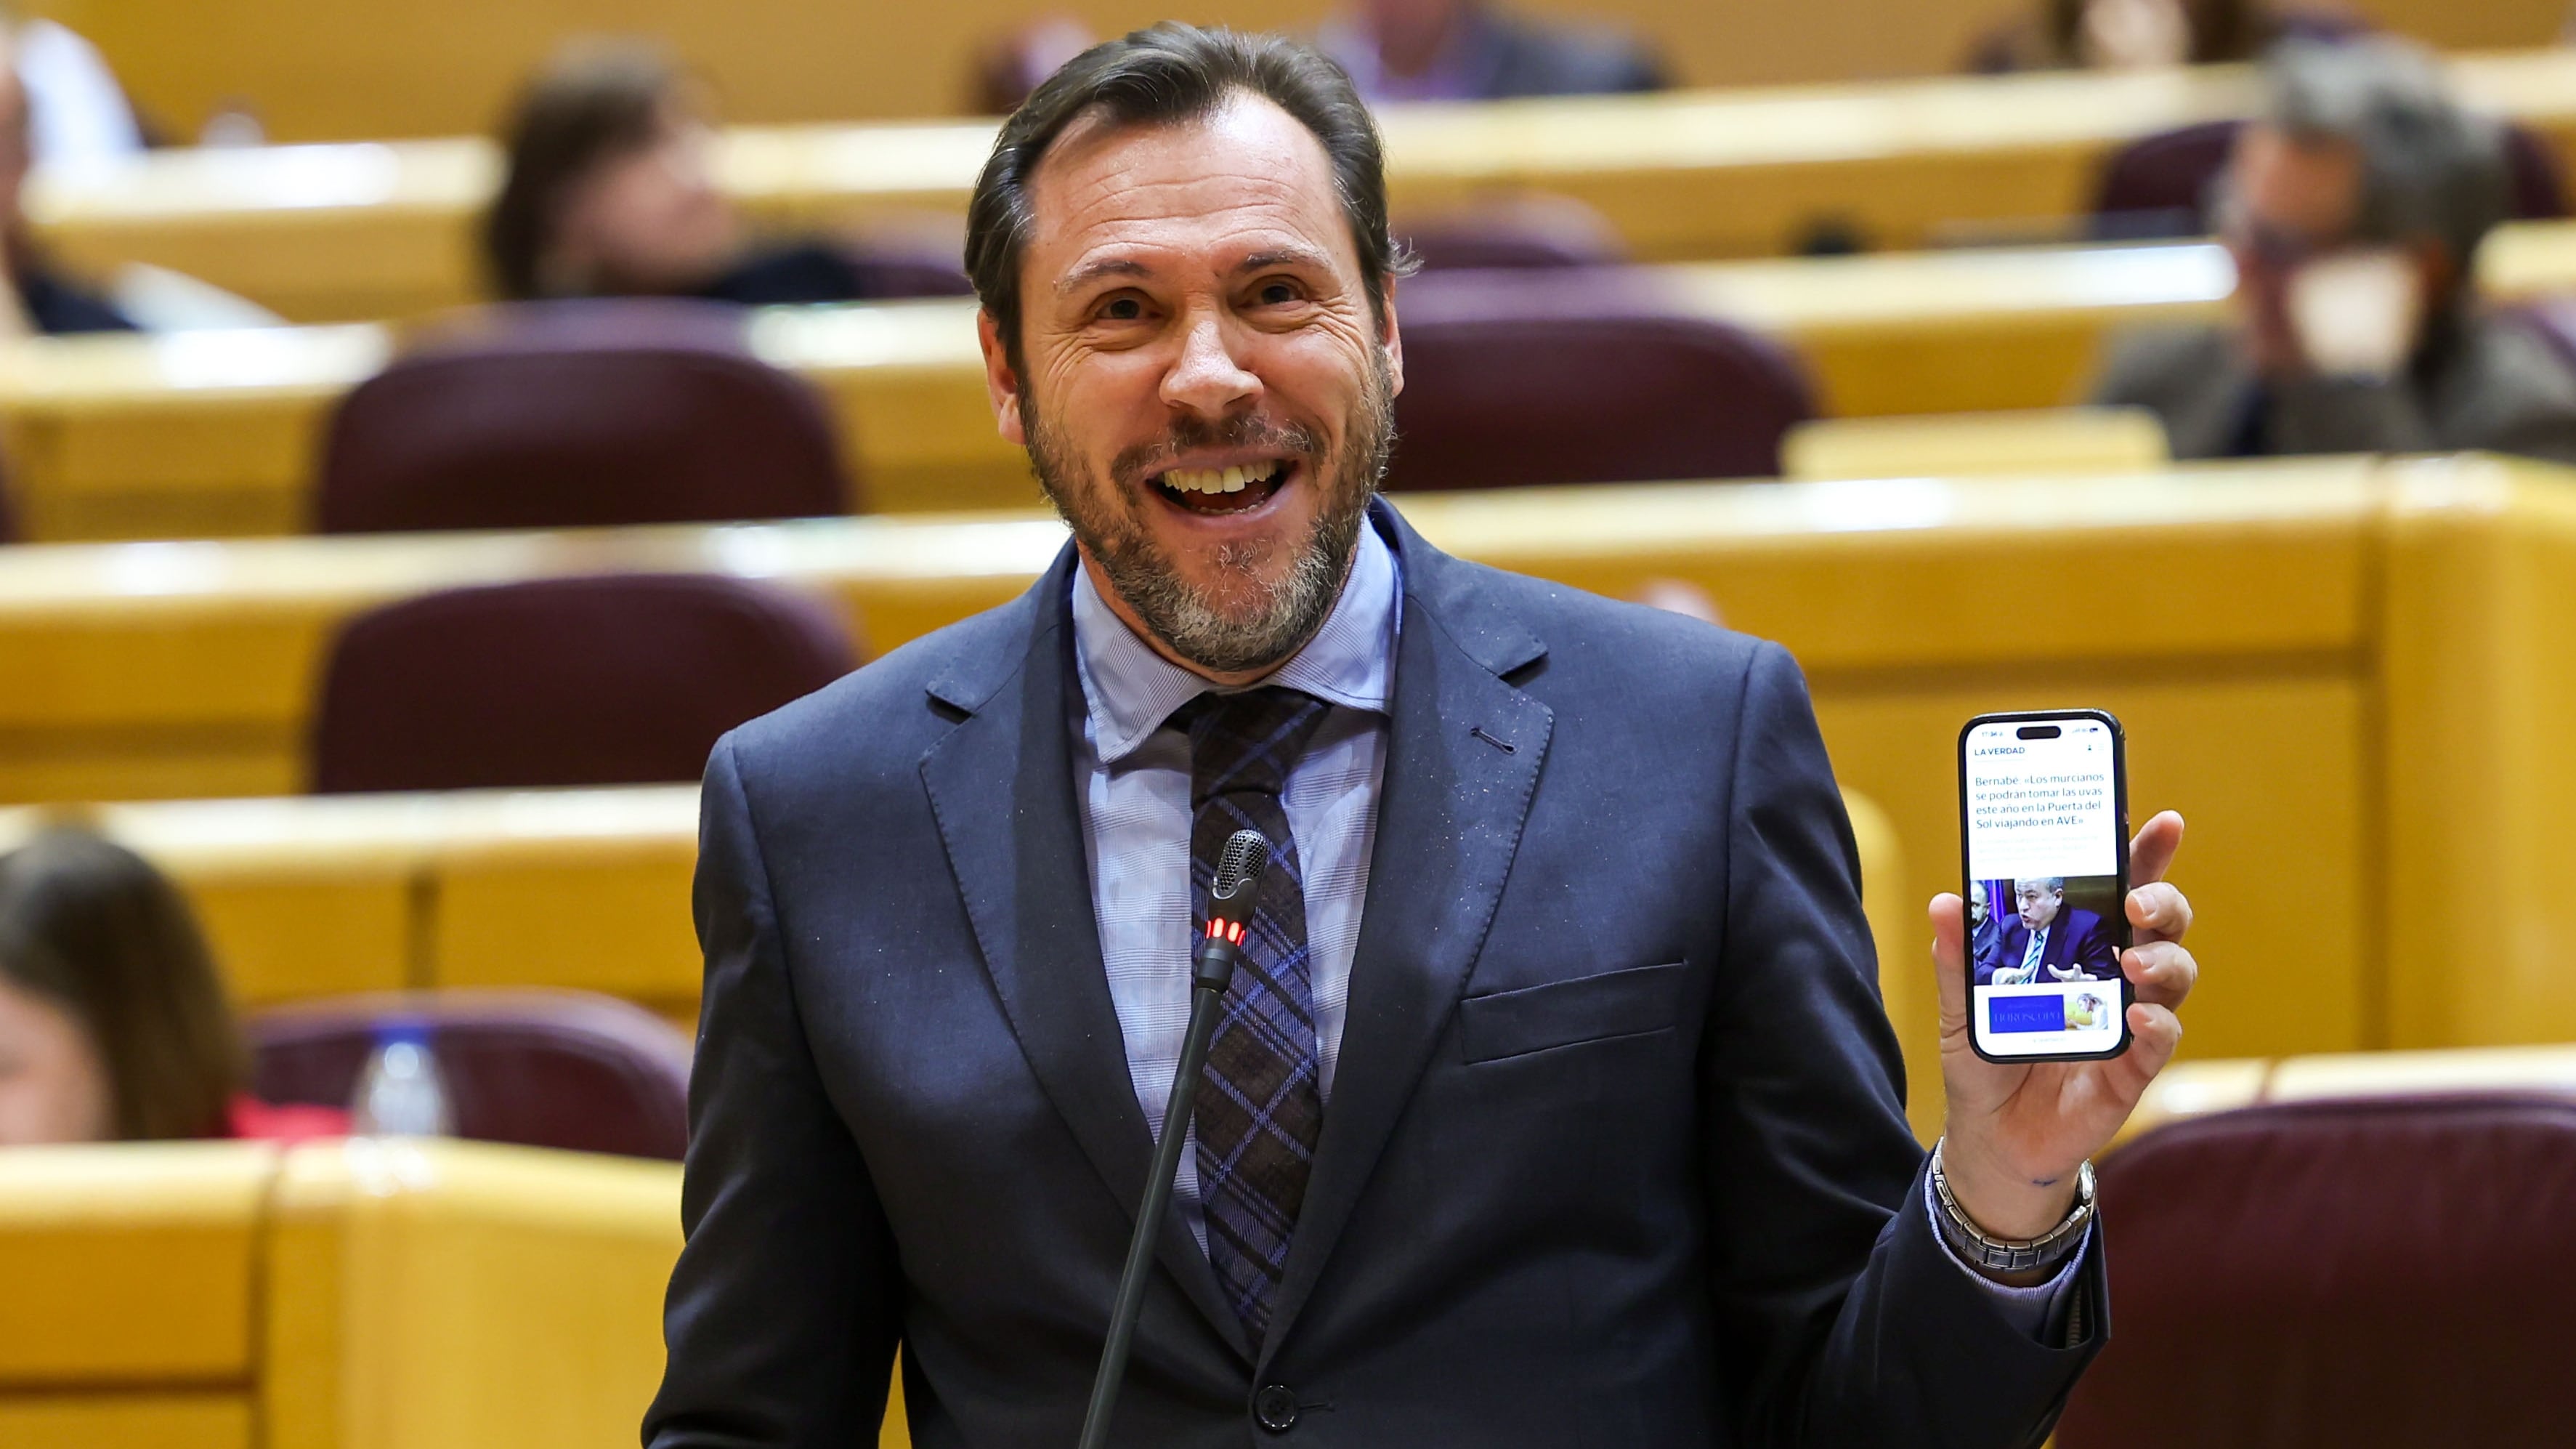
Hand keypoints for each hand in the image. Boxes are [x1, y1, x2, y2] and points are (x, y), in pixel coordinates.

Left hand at [1929, 812, 2196, 1240]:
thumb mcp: (1959, 1007)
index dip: (2145, 854)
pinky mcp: (2132, 1069)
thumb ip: (1957, 959)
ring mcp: (2130, 1019)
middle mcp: (2114, 974)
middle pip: (2162, 922)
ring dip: (2162, 958)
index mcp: (2078, 945)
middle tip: (2136, 901)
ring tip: (2130, 959)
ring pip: (2174, 973)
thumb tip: (1945, 903)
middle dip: (2162, 900)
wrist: (1990, 1137)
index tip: (2162, 820)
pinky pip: (2162, 1040)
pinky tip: (2137, 1016)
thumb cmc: (1985, 1058)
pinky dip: (2157, 1024)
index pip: (2120, 888)